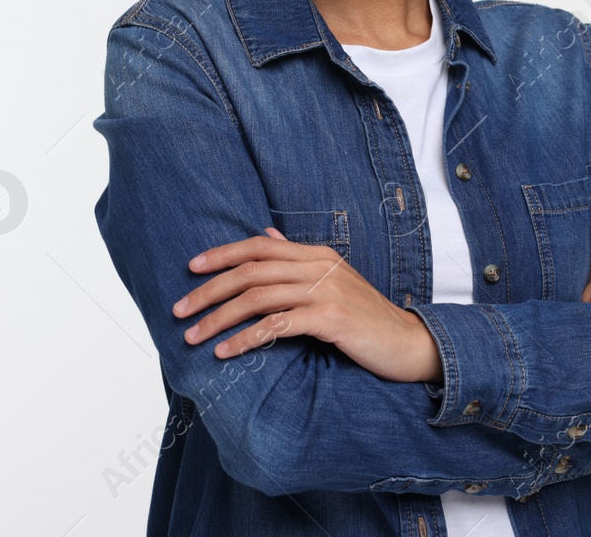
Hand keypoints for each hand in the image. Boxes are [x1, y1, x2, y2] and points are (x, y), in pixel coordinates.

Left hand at [172, 227, 441, 382]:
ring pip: (258, 298)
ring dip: (219, 318)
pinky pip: (277, 326)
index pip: (257, 247)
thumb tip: (267, 238)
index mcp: (316, 254)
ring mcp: (325, 291)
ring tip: (194, 336)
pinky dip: (246, 338)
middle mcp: (318, 266)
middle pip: (250, 272)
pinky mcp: (331, 319)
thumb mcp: (333, 281)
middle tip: (179, 310)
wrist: (411, 344)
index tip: (191, 269)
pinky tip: (226, 352)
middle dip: (209, 290)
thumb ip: (299, 259)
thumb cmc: (367, 317)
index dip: (221, 255)